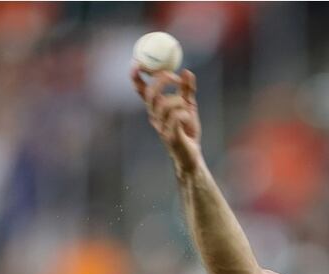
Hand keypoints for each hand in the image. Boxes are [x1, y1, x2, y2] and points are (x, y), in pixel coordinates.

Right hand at [131, 66, 201, 181]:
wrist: (192, 156)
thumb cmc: (187, 131)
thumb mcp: (189, 106)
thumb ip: (187, 89)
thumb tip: (186, 71)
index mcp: (155, 108)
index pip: (141, 90)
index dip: (136, 76)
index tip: (138, 62)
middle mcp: (154, 116)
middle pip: (151, 94)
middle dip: (161, 81)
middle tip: (173, 76)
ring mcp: (161, 127)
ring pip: (165, 104)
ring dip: (178, 100)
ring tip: (187, 107)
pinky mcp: (170, 136)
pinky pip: (175, 118)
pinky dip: (184, 114)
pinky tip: (188, 118)